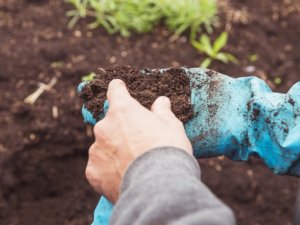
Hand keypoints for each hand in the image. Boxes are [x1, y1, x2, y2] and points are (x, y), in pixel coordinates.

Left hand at [85, 79, 191, 202]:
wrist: (158, 186)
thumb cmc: (167, 150)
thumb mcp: (171, 126)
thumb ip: (162, 111)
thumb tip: (161, 101)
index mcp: (123, 110)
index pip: (115, 91)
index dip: (118, 89)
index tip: (119, 87)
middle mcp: (104, 127)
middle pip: (110, 122)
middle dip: (121, 129)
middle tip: (138, 142)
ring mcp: (96, 150)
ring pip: (104, 145)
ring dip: (114, 150)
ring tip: (132, 164)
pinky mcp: (93, 172)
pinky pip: (99, 166)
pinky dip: (108, 169)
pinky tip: (123, 176)